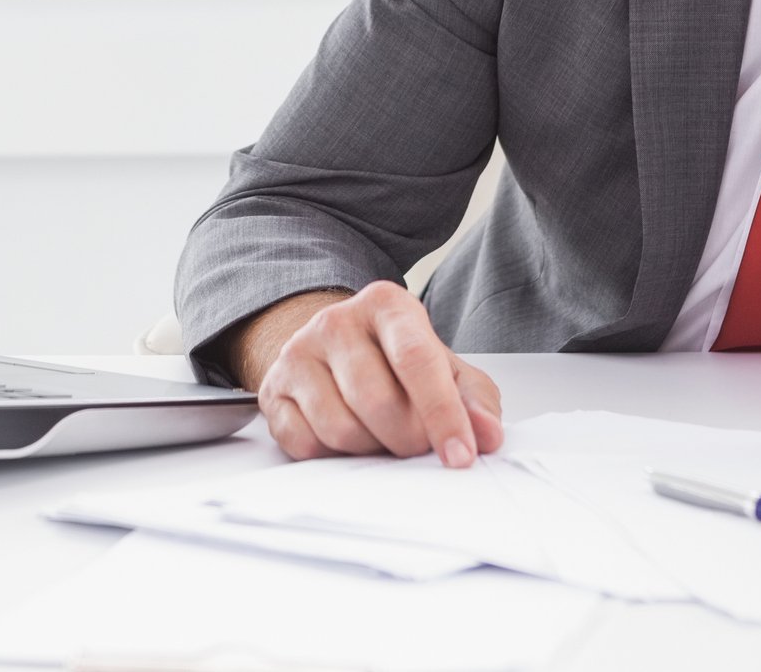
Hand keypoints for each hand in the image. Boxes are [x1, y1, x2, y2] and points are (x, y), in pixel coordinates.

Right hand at [228, 281, 503, 465]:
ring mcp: (298, 353)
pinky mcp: (273, 389)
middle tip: (416, 443)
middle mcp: (337, 321)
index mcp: (387, 304)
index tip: (460, 456)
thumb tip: (486, 434)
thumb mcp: (446, 370)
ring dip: (370, 449)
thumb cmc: (397, 362)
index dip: (442, 415)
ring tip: (381, 435)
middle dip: (406, 439)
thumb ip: (475, 400)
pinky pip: (305, 443)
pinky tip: (347, 437)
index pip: (417, 360)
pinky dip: (334, 455)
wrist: (337, 349)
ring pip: (340, 428)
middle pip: (377, 401)